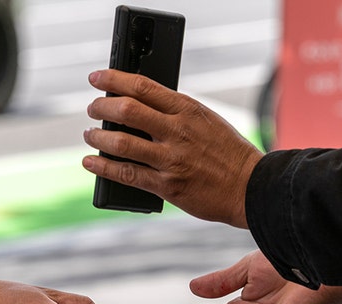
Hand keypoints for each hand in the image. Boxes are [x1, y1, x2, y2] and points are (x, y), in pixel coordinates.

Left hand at [82, 69, 263, 228]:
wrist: (250, 188)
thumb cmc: (229, 154)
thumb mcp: (207, 121)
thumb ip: (177, 113)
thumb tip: (141, 108)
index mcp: (188, 110)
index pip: (143, 86)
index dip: (114, 79)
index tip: (97, 78)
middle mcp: (178, 131)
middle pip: (127, 110)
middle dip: (101, 106)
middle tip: (92, 108)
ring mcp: (171, 159)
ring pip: (121, 142)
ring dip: (98, 136)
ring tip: (90, 135)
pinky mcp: (167, 185)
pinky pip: (127, 173)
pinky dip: (103, 167)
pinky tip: (91, 162)